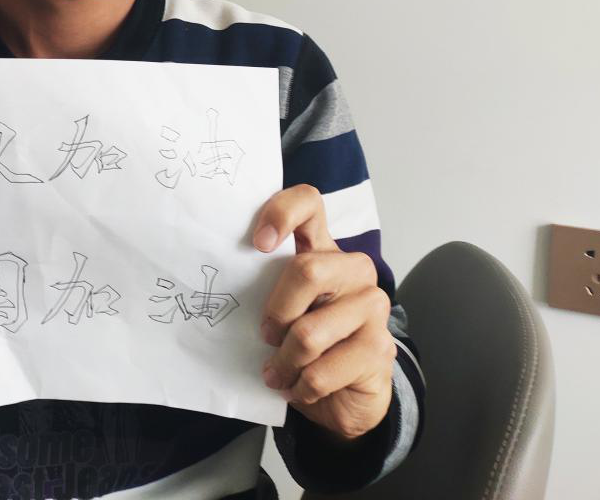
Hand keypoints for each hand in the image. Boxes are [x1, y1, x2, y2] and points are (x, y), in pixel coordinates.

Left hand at [253, 184, 396, 440]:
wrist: (343, 396)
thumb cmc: (303, 343)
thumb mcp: (280, 308)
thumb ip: (263, 287)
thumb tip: (219, 284)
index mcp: (321, 249)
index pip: (309, 203)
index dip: (282, 213)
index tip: (259, 243)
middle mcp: (353, 269)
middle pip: (308, 271)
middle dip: (277, 312)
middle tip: (266, 334)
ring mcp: (372, 307)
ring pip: (310, 332)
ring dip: (283, 361)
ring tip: (275, 372)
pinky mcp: (380, 348)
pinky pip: (322, 370)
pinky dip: (300, 386)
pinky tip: (297, 387)